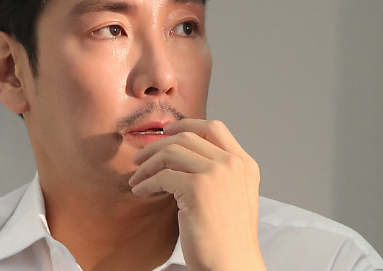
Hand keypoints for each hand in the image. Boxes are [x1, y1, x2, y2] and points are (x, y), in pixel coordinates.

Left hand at [128, 119, 265, 270]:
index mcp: (244, 164)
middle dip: (158, 144)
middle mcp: (233, 163)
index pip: (214, 128)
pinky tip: (140, 191)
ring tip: (137, 177)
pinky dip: (146, 182)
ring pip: (171, 152)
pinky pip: (162, 176)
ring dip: (148, 164)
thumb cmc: (226, 237)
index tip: (166, 132)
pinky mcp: (198, 188)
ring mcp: (217, 173)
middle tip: (140, 157)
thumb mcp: (230, 195)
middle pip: (187, 137)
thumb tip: (180, 154)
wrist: (232, 265)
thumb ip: (216, 172)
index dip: (186, 125)